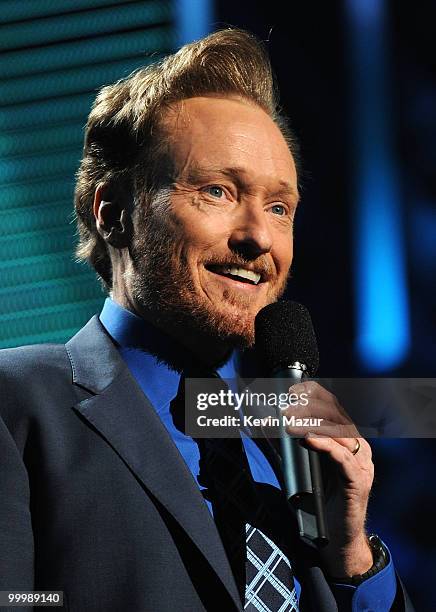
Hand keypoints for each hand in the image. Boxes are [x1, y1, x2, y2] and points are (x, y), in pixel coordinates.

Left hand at [283, 381, 373, 576]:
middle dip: (309, 407)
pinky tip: (307, 438)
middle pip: (336, 416)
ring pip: (340, 433)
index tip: (294, 389)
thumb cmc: (318, 500)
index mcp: (347, 440)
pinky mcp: (358, 481)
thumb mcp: (297, 467)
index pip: (334, 408)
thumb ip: (282, 445)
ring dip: (312, 423)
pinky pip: (342, 457)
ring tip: (289, 419)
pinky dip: (324, 444)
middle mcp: (358, 448)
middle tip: (286, 404)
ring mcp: (361, 464)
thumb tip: (261, 423)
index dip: (315, 395)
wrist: (334, 538)